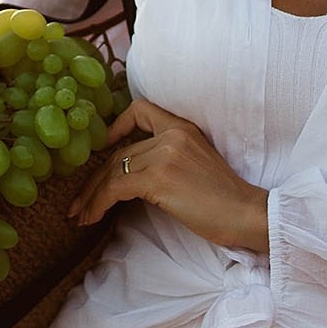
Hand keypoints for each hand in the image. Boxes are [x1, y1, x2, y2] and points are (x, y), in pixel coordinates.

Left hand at [65, 98, 269, 253]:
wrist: (248, 215)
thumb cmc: (225, 201)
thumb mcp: (196, 166)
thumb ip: (168, 160)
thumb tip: (133, 178)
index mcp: (183, 128)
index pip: (141, 110)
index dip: (117, 125)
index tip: (102, 148)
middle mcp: (171, 134)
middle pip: (118, 153)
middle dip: (94, 179)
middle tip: (78, 203)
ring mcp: (164, 154)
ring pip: (112, 171)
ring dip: (91, 196)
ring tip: (79, 216)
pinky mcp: (159, 178)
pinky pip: (115, 188)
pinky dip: (98, 203)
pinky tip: (92, 218)